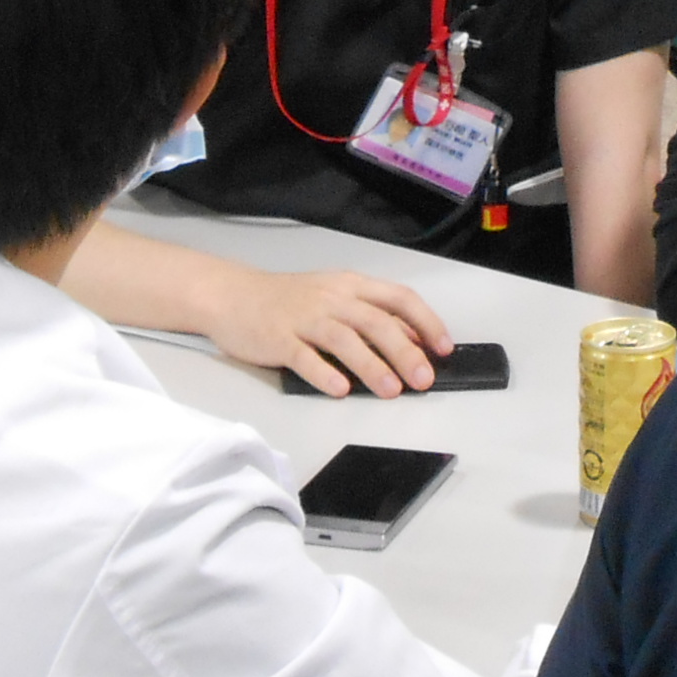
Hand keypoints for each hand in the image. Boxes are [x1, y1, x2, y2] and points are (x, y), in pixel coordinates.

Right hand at [204, 263, 453, 396]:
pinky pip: (304, 356)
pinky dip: (324, 373)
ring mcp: (304, 318)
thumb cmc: (289, 300)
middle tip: (424, 379)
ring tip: (391, 390)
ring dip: (371, 366)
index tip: (444, 347)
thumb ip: (371, 316)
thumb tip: (413, 340)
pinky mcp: (278, 339)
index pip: (399, 298)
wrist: (233, 295)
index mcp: (351, 286)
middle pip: (376, 322)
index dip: (426, 322)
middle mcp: (331, 298)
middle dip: (405, 351)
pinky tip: (339, 390)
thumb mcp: (335, 297)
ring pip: (344, 339)